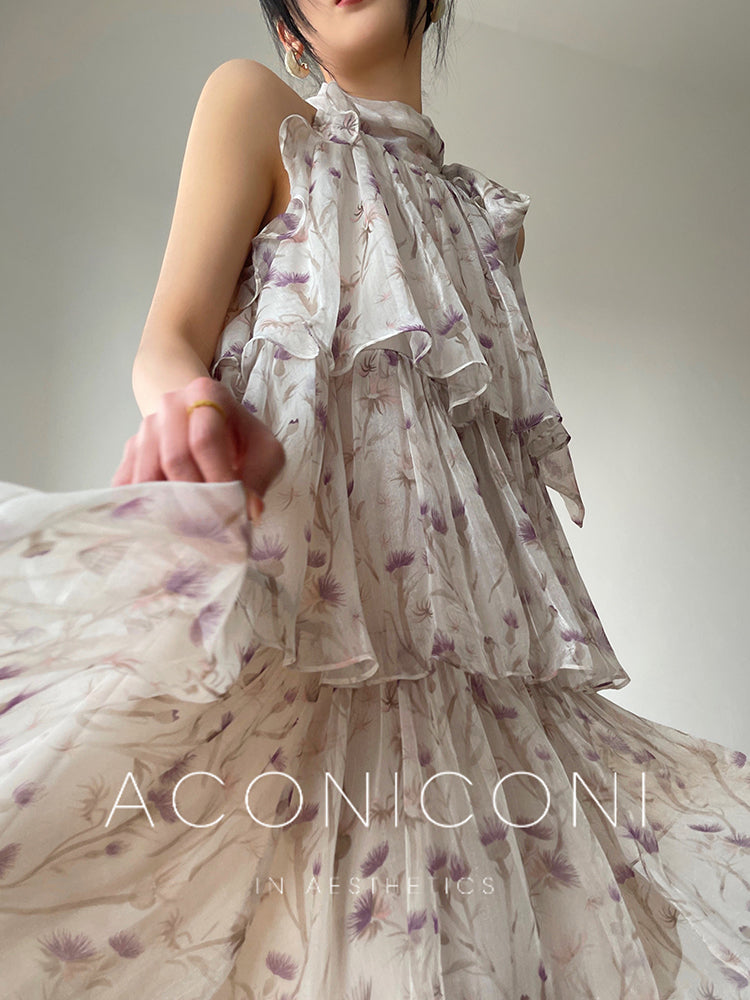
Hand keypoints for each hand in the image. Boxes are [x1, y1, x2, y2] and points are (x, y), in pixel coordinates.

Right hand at [111, 376, 285, 520]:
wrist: (207, 420)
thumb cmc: (240, 438)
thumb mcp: (264, 451)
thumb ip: (259, 478)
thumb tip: (250, 511)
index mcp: (206, 394)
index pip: (204, 440)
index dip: (217, 478)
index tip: (230, 509)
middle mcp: (170, 404)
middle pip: (174, 458)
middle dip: (194, 496)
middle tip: (212, 525)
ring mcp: (147, 427)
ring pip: (147, 473)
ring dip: (168, 506)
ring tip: (191, 530)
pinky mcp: (131, 450)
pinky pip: (128, 482)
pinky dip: (143, 507)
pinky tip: (163, 522)